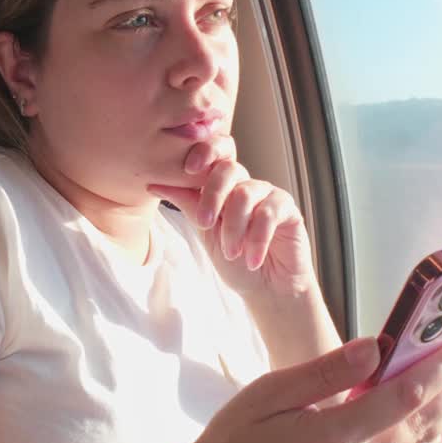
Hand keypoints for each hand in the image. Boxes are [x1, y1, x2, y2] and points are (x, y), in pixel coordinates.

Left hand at [148, 134, 315, 296]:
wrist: (265, 290)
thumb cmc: (235, 260)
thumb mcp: (205, 232)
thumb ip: (188, 204)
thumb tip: (153, 184)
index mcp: (224, 186)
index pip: (216, 154)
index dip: (204, 152)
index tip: (188, 169)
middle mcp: (246, 185)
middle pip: (229, 169)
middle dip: (213, 194)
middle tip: (205, 223)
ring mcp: (268, 195)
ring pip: (245, 194)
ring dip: (234, 228)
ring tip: (232, 253)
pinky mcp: (288, 209)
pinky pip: (269, 212)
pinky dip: (257, 238)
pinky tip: (253, 259)